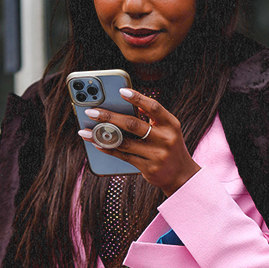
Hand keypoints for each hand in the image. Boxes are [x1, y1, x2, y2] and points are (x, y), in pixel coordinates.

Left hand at [78, 88, 199, 195]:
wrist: (182, 176)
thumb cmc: (170, 148)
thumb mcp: (167, 130)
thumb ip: (151, 118)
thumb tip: (127, 106)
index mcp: (171, 124)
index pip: (153, 107)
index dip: (137, 98)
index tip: (121, 91)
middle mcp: (165, 139)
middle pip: (133, 124)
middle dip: (110, 117)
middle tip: (92, 111)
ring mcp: (157, 155)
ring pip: (125, 142)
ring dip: (103, 136)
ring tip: (86, 131)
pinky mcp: (149, 169)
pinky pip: (124, 157)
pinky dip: (109, 149)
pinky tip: (97, 144)